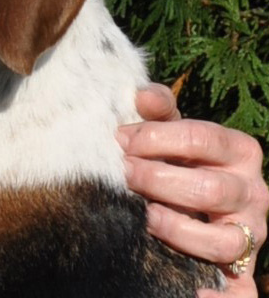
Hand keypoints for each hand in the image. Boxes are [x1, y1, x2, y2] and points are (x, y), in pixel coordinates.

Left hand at [118, 84, 266, 295]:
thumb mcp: (172, 130)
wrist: (195, 197)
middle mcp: (254, 193)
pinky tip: (195, 293)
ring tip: (144, 216)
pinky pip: (241, 293)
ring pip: (222, 241)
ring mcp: (251, 235)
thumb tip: (143, 96)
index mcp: (240, 150)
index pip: (203, 137)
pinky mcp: (243, 272)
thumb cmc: (178, 158)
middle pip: (210, 189)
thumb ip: (159, 110)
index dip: (157, 138)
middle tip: (124, 175)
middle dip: (159, 180)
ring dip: (178, 230)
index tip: (121, 139)